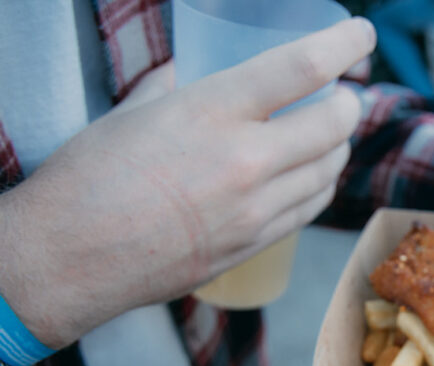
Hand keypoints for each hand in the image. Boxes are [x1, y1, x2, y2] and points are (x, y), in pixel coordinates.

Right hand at [0, 18, 376, 348]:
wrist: (70, 258)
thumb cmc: (89, 177)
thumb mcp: (134, 110)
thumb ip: (179, 85)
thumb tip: (202, 70)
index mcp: (212, 112)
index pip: (303, 68)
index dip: (345, 44)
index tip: (361, 35)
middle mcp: (245, 161)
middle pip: (334, 126)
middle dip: (348, 106)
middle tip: (344, 98)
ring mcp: (254, 210)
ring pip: (329, 172)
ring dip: (338, 147)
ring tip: (329, 135)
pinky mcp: (254, 246)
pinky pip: (309, 211)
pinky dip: (319, 186)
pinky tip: (312, 176)